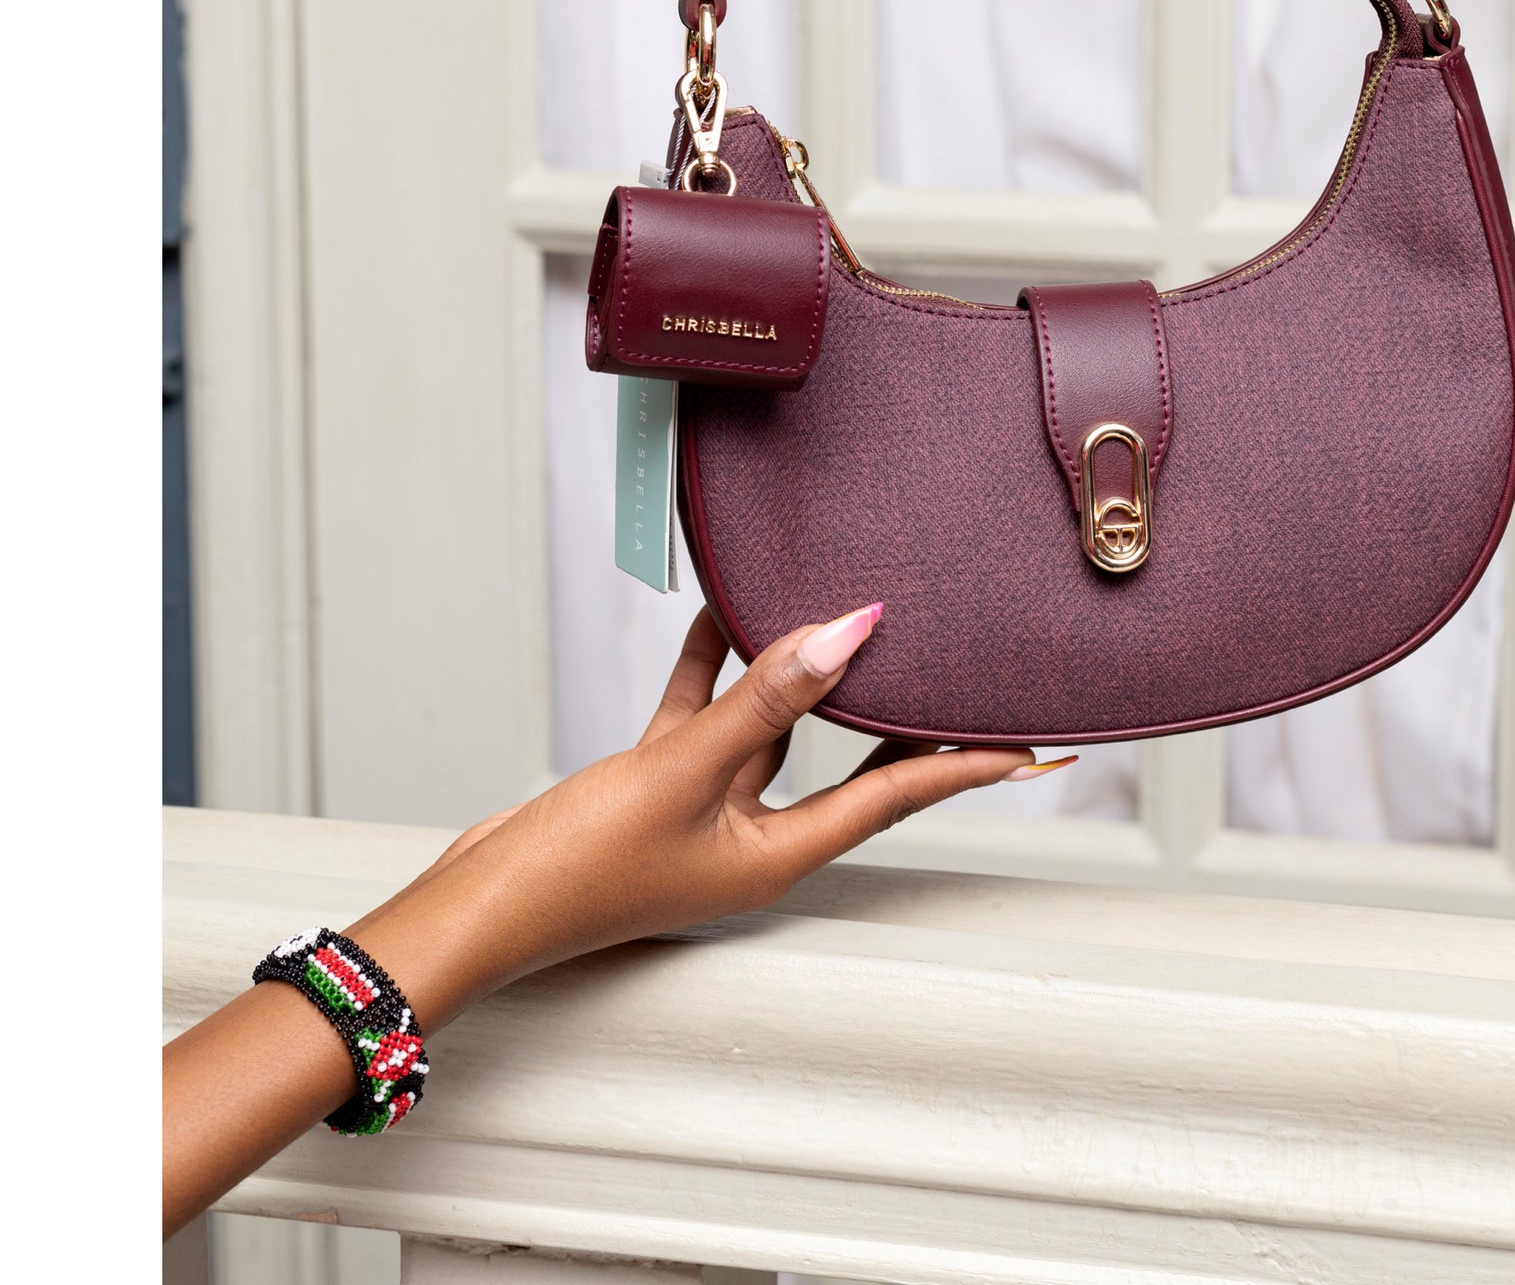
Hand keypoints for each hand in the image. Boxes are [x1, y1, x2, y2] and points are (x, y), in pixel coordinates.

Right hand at [357, 603, 1062, 1015]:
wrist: (477, 906)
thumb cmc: (573, 872)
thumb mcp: (683, 771)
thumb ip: (768, 698)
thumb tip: (852, 634)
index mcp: (778, 856)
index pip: (897, 795)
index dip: (967, 765)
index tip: (1030, 745)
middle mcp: (751, 839)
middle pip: (851, 763)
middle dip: (901, 715)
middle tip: (956, 673)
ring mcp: (703, 816)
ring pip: (774, 732)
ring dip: (797, 674)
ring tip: (837, 614)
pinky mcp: (656, 791)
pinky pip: (703, 720)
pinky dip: (713, 670)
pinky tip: (715, 620)